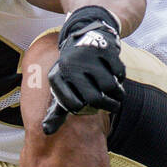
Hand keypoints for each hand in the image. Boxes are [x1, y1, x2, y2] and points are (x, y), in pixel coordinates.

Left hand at [43, 5, 124, 134]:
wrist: (83, 35)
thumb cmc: (72, 72)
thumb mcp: (61, 88)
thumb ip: (56, 112)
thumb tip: (46, 132)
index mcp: (56, 77)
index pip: (73, 105)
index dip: (82, 109)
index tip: (86, 106)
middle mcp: (69, 65)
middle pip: (94, 98)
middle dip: (107, 106)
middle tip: (113, 107)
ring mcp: (86, 56)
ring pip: (109, 86)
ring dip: (118, 94)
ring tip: (117, 95)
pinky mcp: (103, 48)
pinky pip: (119, 72)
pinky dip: (121, 78)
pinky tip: (117, 78)